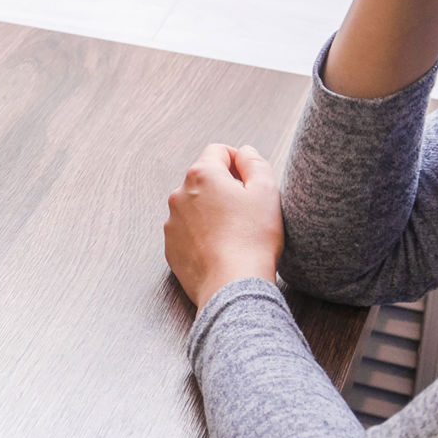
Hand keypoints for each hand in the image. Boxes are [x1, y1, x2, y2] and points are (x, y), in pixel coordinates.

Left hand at [164, 143, 283, 310]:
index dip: (239, 161)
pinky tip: (222, 249)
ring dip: (212, 212)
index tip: (251, 180)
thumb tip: (244, 152)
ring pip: (194, 206)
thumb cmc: (253, 238)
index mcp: (201, 175)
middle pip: (204, 179)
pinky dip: (202, 234)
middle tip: (248, 210)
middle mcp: (179, 194)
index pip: (218, 152)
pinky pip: (187, 232)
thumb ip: (255, 164)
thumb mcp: (266, 192)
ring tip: (236, 233)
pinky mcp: (170, 246)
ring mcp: (171, 221)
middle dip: (225, 188)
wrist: (231, 285)